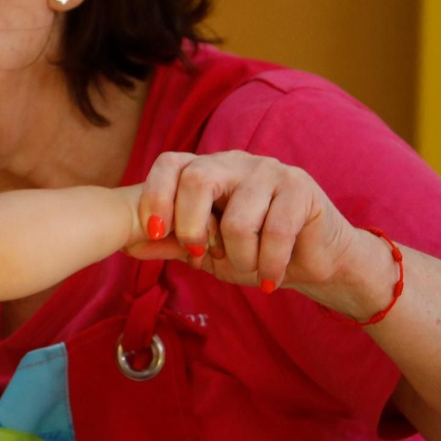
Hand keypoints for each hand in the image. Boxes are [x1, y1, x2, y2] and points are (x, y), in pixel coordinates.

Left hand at [131, 151, 379, 308]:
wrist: (313, 261)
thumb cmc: (253, 251)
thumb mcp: (206, 252)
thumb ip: (172, 243)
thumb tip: (127, 244)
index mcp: (206, 170)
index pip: (169, 164)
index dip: (156, 195)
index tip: (157, 233)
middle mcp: (234, 162)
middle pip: (197, 179)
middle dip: (193, 227)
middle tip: (203, 255)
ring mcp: (269, 170)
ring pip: (237, 220)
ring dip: (240, 258)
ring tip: (250, 267)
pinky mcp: (301, 188)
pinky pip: (275, 232)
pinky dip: (269, 265)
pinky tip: (272, 278)